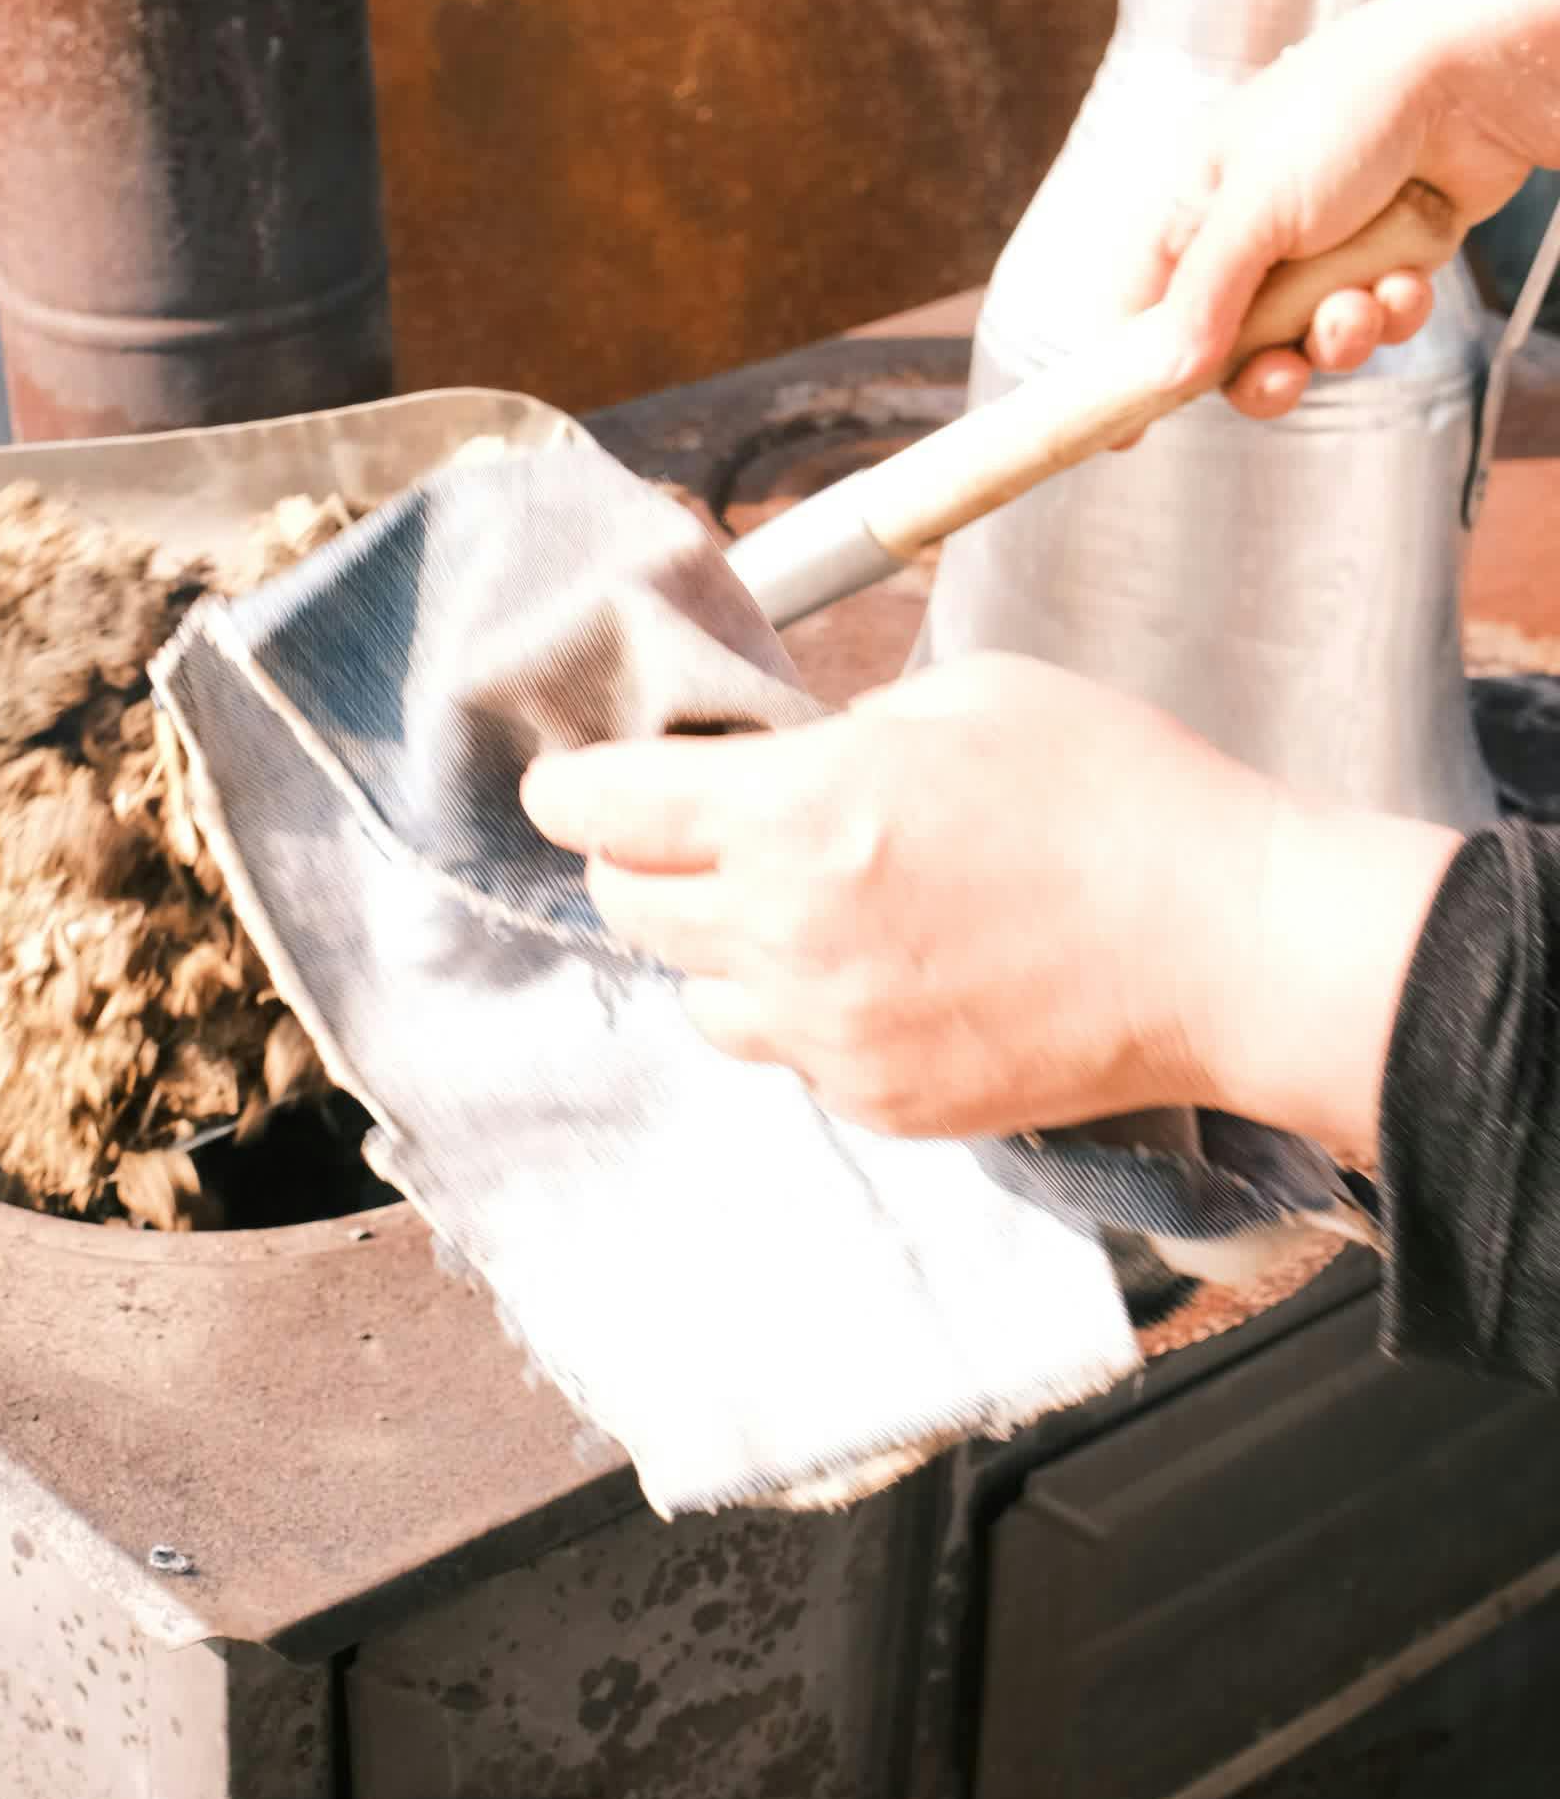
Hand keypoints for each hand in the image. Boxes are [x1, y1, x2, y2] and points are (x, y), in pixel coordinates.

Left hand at [522, 652, 1458, 1163]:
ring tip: (800, 910)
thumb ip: (851, 725)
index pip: (605, 811)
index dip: (571, 791)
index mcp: (798, 813)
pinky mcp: (881, 1101)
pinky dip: (806, 1014)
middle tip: (686, 833)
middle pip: (629, 910)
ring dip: (718, 950)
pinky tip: (883, 969)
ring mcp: (831, 1036)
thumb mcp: (971, 697)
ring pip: (700, 999)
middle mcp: (788, 937)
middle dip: (640, 863)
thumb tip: (798, 753)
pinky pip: (793, 1057)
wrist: (1230, 948)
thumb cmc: (1121, 798)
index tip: (568, 784)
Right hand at [1121, 0, 1559, 418]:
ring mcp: (1319, 249)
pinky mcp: (1382, 261)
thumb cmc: (1343, 115)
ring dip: (1337, 338)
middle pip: (1228, 343)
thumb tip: (1164, 376)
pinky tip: (1406, 280)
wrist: (1467, 82)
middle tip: (1282, 376)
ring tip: (1359, 309)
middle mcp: (1252, 230)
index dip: (1132, 369)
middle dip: (1261, 368)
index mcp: (1197, 203)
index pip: (1142, 301)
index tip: (1127, 436)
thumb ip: (1205, 298)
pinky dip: (1389, 311)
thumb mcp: (1253, 209)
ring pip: (1306, 341)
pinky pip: (1370, 321)